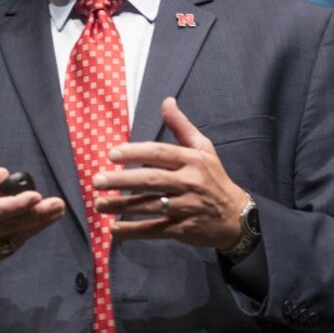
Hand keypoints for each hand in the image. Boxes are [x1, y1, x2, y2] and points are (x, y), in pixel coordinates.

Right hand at [0, 167, 65, 266]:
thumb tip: (5, 176)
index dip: (16, 205)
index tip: (36, 196)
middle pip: (8, 226)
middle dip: (36, 215)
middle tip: (57, 204)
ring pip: (15, 237)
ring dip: (39, 224)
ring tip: (57, 210)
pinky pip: (14, 245)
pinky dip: (29, 232)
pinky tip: (42, 220)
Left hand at [95, 97, 245, 248]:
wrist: (237, 217)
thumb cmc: (213, 178)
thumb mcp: (203, 149)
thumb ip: (181, 126)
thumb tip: (166, 101)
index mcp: (192, 160)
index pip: (159, 153)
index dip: (134, 152)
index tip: (110, 154)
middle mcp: (190, 182)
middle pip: (150, 180)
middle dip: (121, 180)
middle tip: (96, 181)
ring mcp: (187, 207)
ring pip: (149, 206)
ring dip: (121, 206)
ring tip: (98, 204)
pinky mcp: (184, 229)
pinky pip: (155, 229)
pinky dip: (133, 231)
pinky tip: (114, 230)